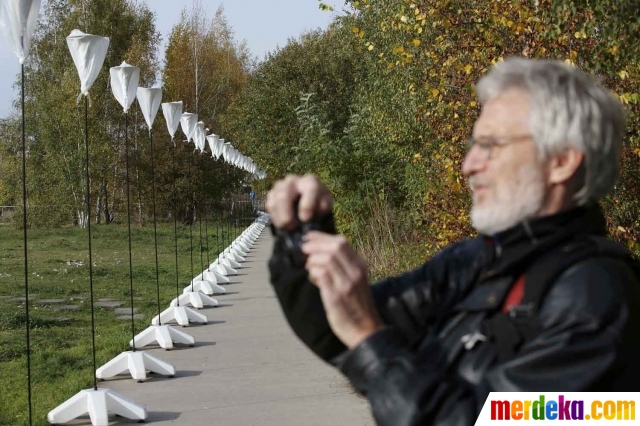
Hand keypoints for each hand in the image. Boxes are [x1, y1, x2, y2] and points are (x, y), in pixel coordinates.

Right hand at [266, 174, 332, 228]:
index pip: (309, 189)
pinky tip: (281, 224)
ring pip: (274, 201)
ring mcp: (279, 186)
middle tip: (292, 227)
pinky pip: (269, 205)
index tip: (305, 219)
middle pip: (284, 195)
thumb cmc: (318, 205)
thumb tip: (317, 210)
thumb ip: (323, 207)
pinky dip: (275, 217)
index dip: (306, 205)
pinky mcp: (271, 194)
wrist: (307, 205)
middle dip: (286, 213)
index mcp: (310, 181)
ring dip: (280, 218)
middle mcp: (293, 180)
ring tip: (287, 228)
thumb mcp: (325, 206)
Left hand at [302, 231, 384, 348]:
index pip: (342, 242)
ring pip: (327, 259)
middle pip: (335, 247)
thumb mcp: (356, 281)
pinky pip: (322, 275)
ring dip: (313, 260)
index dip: (322, 237)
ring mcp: (346, 284)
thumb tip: (321, 252)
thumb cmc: (358, 306)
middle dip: (315, 244)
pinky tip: (313, 278)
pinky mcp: (336, 296)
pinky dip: (313, 273)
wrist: (366, 331)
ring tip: (309, 267)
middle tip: (303, 248)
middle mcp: (356, 273)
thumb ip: (344, 266)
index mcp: (361, 266)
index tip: (309, 236)